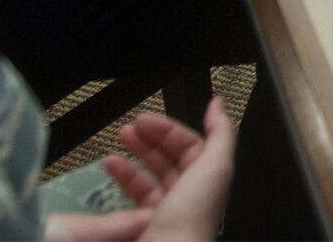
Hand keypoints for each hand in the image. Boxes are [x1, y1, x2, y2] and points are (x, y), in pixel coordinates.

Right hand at [42, 102, 235, 241]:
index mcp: (208, 183)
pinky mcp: (141, 228)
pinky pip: (133, 199)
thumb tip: (219, 104)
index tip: (145, 119)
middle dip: (150, 141)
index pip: (191, 147)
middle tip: (128, 128)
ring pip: (150, 180)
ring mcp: (164, 214)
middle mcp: (188, 199)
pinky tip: (111, 167)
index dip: (169, 130)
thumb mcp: (216, 167)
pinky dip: (123, 180)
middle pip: (170, 161)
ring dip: (134, 158)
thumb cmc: (191, 218)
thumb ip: (221, 134)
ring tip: (116, 147)